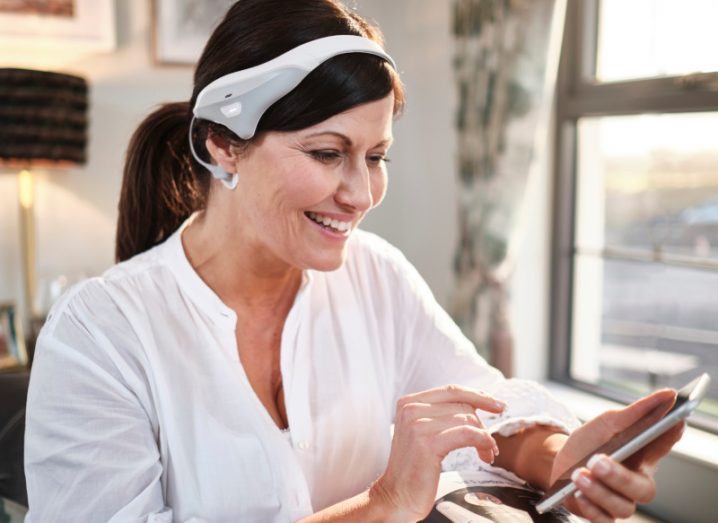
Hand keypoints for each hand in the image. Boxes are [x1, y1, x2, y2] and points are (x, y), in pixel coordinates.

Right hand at [371, 384, 505, 520]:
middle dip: (482, 424)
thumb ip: (441, 415)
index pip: (451, 391)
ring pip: (467, 419)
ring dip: (485, 437)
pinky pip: (467, 434)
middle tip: (490, 445)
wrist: (396, 497)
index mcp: (408, 402)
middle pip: (462, 405)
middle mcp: (411, 409)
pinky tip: (486, 454)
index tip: (499, 405)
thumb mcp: (423, 432)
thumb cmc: (415, 467)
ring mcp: (417, 425)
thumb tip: (477, 403)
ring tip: (487, 453)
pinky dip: (483, 441)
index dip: (478, 395)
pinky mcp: (427, 443)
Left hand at [549, 389, 684, 521]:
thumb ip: (636, 412)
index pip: (663, 447)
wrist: (556, 463)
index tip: (674, 422)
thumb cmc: (588, 443)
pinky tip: (578, 494)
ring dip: (599, 490)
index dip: (671, 436)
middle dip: (619, 476)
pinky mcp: (601, 514)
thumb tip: (668, 394)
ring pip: (622, 506)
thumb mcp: (607, 423)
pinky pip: (602, 519)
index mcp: (643, 456)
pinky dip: (590, 506)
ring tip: (579, 474)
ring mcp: (620, 501)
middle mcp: (636, 482)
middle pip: (642, 488)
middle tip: (598, 461)